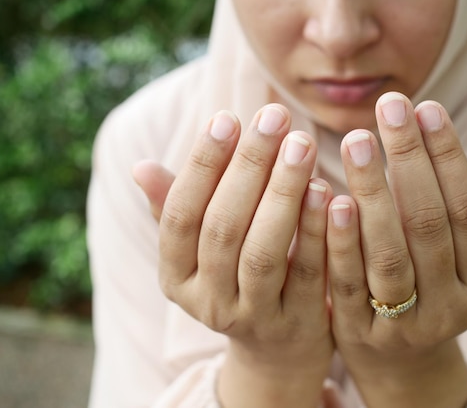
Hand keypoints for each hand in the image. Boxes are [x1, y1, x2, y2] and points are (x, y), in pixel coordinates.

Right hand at [135, 106, 333, 407]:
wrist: (275, 350)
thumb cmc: (236, 278)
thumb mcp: (200, 252)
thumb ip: (176, 209)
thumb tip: (139, 167)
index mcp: (175, 276)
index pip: (181, 215)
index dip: (202, 165)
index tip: (226, 117)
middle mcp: (207, 301)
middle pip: (223, 228)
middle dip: (248, 167)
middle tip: (274, 116)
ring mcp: (252, 317)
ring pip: (263, 251)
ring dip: (282, 192)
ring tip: (301, 143)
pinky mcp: (297, 323)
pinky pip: (307, 273)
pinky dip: (316, 229)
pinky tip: (328, 188)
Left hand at [326, 92, 466, 406]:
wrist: (397, 359)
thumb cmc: (431, 289)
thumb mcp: (464, 264)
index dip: (449, 158)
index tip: (427, 108)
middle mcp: (449, 308)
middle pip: (428, 226)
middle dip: (408, 161)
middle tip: (389, 106)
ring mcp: (403, 325)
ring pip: (388, 254)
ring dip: (372, 192)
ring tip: (356, 139)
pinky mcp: (358, 333)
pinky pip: (348, 282)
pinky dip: (339, 239)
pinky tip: (330, 195)